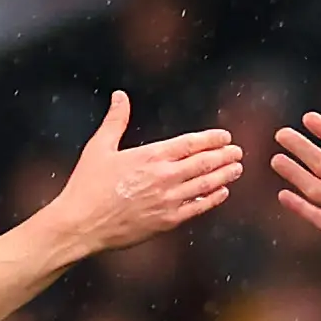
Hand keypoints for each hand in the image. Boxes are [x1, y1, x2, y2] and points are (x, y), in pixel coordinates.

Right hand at [42, 92, 244, 256]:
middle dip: (224, 156)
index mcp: (150, 156)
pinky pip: (197, 208)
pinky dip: (212, 199)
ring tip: (237, 169)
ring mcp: (168, 200)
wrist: (81, 224)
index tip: (225, 137)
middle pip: (204, 163)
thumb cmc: (87, 186)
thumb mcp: (99, 147)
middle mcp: (164, 176)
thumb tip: (120, 96)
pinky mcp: (167, 221)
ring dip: (224, 175)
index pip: (190, 143)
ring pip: (205, 185)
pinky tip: (221, 193)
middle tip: (238, 152)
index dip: (211, 139)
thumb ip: (115, 120)